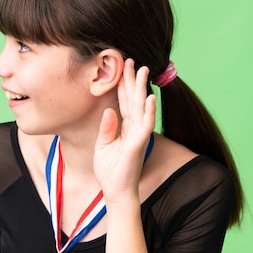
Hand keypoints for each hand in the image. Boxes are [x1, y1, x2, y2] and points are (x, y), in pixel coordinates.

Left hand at [94, 59, 155, 204]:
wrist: (115, 192)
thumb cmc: (110, 171)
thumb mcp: (103, 146)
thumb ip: (107, 128)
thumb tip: (108, 110)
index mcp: (125, 128)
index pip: (124, 102)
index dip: (123, 85)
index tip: (122, 67)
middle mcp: (134, 129)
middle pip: (133, 99)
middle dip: (132, 80)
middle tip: (131, 60)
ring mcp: (138, 136)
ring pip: (140, 107)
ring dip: (142, 89)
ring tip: (143, 70)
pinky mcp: (138, 145)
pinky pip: (144, 126)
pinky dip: (147, 111)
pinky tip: (149, 97)